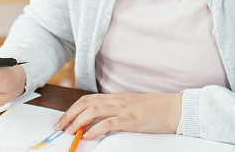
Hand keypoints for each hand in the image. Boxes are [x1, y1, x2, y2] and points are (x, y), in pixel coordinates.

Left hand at [53, 92, 182, 139]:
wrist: (175, 108)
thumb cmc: (156, 110)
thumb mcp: (132, 109)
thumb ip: (115, 113)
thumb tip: (97, 124)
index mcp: (117, 98)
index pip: (88, 100)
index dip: (72, 109)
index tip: (62, 121)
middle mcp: (118, 101)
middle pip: (86, 104)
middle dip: (69, 115)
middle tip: (59, 127)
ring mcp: (124, 109)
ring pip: (94, 110)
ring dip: (78, 121)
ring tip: (70, 131)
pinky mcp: (132, 119)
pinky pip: (109, 122)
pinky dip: (96, 129)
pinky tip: (88, 135)